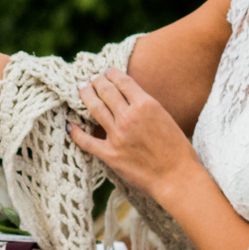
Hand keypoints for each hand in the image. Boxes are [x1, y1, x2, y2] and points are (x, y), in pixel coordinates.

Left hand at [68, 68, 203, 202]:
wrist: (177, 177)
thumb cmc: (178, 150)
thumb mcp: (165, 117)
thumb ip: (146, 107)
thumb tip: (129, 98)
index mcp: (146, 105)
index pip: (122, 81)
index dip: (111, 73)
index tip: (107, 71)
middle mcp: (129, 117)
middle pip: (105, 91)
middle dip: (97, 81)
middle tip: (92, 78)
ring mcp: (117, 135)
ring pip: (94, 108)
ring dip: (86, 95)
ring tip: (82, 89)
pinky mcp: (110, 154)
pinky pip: (86, 141)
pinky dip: (76, 132)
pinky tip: (70, 125)